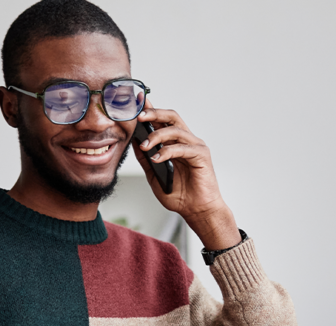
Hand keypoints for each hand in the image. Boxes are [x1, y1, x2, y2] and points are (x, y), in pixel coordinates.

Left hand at [133, 103, 239, 250]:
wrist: (198, 211)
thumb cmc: (180, 195)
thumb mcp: (155, 176)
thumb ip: (146, 159)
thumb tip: (133, 143)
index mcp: (176, 144)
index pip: (162, 121)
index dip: (150, 110)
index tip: (135, 103)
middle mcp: (186, 141)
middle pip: (171, 117)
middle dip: (154, 113)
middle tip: (140, 116)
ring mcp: (195, 146)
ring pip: (176, 130)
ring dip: (157, 135)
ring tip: (145, 146)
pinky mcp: (202, 155)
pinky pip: (183, 148)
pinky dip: (168, 151)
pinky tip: (157, 158)